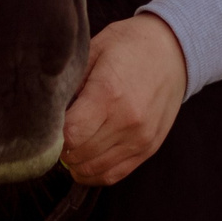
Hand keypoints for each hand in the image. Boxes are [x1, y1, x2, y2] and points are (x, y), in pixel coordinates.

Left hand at [60, 15, 187, 185]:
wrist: (174, 49)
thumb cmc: (130, 45)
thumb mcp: (94, 49)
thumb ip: (71, 82)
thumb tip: (48, 112)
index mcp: (109, 93)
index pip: (70, 134)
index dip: (53, 134)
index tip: (49, 124)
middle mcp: (127, 121)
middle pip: (80, 155)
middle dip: (62, 148)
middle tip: (57, 134)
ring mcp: (141, 138)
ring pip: (94, 169)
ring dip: (76, 163)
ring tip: (70, 146)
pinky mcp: (149, 148)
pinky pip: (114, 174)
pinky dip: (94, 173)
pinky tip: (85, 160)